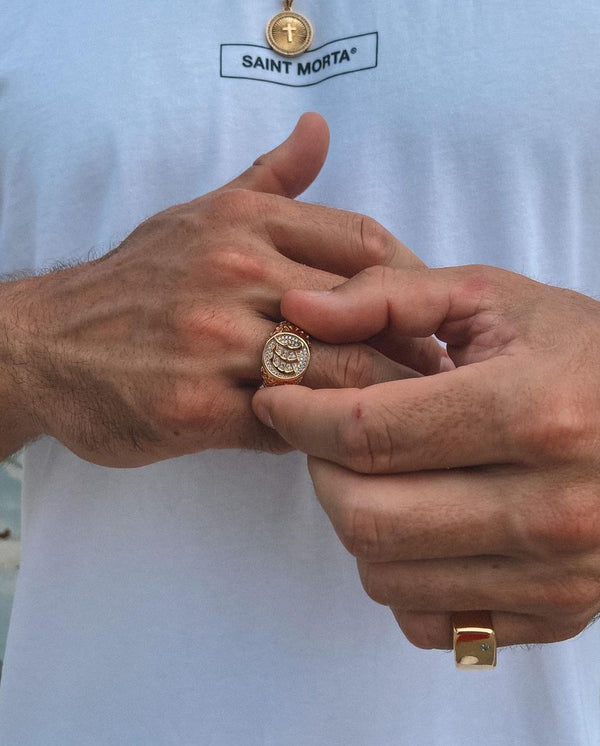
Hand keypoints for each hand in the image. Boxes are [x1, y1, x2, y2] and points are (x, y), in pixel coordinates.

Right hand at [1, 115, 442, 466]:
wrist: (47, 345)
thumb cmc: (136, 283)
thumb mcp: (199, 216)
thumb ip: (270, 180)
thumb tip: (319, 130)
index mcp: (244, 222)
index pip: (365, 242)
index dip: (414, 282)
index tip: (430, 314)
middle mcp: (234, 273)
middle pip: (363, 312)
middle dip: (412, 349)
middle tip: (440, 375)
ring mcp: (215, 342)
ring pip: (333, 373)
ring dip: (378, 397)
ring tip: (407, 414)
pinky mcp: (197, 408)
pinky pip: (287, 425)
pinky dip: (317, 433)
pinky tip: (329, 436)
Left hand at [253, 264, 599, 647]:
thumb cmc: (580, 354)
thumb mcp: (493, 300)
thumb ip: (388, 295)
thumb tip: (298, 313)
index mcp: (532, 411)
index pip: (368, 431)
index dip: (299, 415)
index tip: (278, 399)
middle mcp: (551, 507)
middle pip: (365, 516)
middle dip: (320, 471)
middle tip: (327, 437)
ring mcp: (556, 574)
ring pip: (384, 576)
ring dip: (354, 522)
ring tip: (380, 474)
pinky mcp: (557, 614)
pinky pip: (430, 621)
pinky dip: (399, 576)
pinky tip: (421, 525)